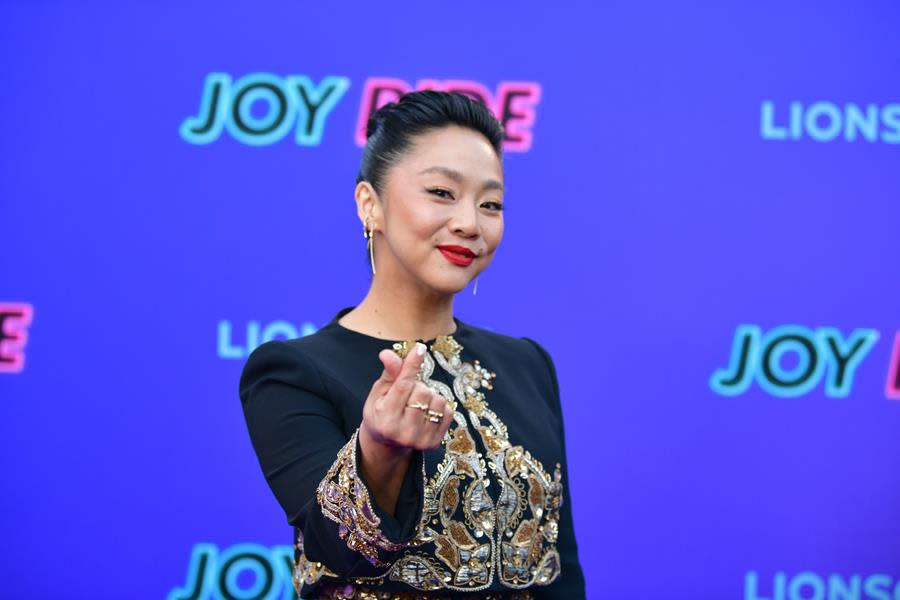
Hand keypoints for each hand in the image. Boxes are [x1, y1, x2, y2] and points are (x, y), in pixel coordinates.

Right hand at [360, 341, 452, 455]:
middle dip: (417, 386)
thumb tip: (388, 353)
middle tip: (407, 395)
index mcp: (385, 418)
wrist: (386, 443)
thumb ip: (389, 373)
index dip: (412, 365)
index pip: (403, 386)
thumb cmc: (381, 412)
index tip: (420, 349)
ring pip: (437, 400)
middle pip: (422, 391)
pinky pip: (448, 411)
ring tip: (416, 405)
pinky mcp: (434, 443)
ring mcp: (420, 440)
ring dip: (429, 396)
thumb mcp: (380, 392)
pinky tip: (426, 414)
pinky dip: (439, 407)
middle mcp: (403, 432)